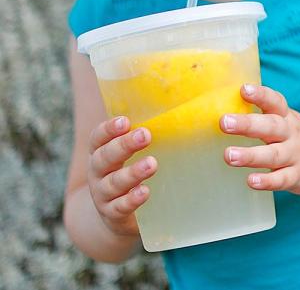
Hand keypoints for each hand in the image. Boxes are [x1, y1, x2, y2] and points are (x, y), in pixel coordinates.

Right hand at [86, 116, 155, 236]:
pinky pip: (120, 207)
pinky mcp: (114, 214)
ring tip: (152, 164)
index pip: (98, 138)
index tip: (125, 121)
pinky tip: (145, 192)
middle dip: (124, 145)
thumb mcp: (133, 152)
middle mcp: (98, 172)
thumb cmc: (130, 171)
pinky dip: (131, 199)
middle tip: (145, 135)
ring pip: (113, 182)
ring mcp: (103, 194)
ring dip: (132, 173)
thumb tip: (181, 103)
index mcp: (101, 152)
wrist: (115, 215)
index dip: (108, 129)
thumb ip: (146, 132)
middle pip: (104, 157)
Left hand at [221, 84, 299, 196]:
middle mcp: (292, 134)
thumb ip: (266, 119)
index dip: (260, 95)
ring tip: (229, 155)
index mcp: (288, 118)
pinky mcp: (299, 177)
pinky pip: (283, 179)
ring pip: (273, 155)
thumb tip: (229, 112)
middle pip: (270, 126)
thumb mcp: (291, 123)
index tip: (244, 89)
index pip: (275, 102)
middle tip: (224, 122)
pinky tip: (252, 181)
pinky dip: (268, 181)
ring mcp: (296, 156)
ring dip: (250, 155)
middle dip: (247, 124)